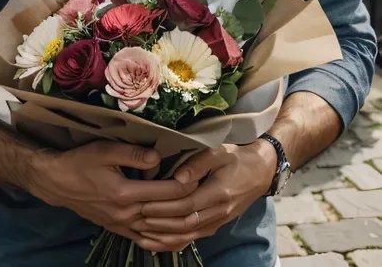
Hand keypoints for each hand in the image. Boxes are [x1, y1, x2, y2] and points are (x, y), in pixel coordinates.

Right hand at [28, 141, 197, 246]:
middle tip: (205, 190)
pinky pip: (143, 238)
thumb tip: (158, 157)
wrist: (56, 182)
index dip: (184, 183)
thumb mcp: (105, 151)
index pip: (164, 192)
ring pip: (156, 230)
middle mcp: (125, 214)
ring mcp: (121, 225)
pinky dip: (159, 238)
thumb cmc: (80, 162)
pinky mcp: (116, 228)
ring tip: (196, 214)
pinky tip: (172, 235)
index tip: (198, 173)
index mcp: (124, 194)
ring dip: (177, 224)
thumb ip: (133, 155)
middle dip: (187, 202)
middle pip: (164, 213)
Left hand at [131, 141, 276, 251]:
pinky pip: (192, 238)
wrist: (260, 172)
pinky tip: (157, 243)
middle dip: (159, 223)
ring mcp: (218, 221)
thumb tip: (177, 177)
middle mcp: (219, 212)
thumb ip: (198, 163)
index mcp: (219, 193)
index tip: (144, 203)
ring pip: (188, 236)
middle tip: (136, 217)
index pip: (186, 206)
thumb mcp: (219, 152)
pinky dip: (174, 243)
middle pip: (184, 224)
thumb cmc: (237, 157)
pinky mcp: (215, 224)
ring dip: (163, 237)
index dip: (164, 207)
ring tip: (141, 232)